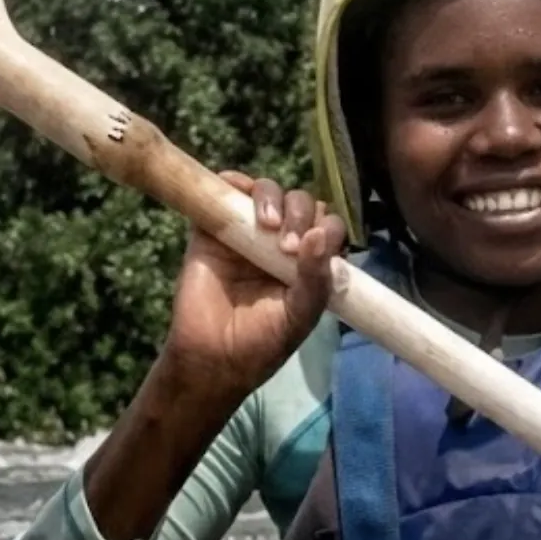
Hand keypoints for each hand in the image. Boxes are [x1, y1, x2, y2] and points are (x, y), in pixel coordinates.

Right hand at [162, 172, 345, 395]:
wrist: (213, 358)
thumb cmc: (263, 341)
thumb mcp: (301, 313)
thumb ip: (316, 277)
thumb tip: (320, 233)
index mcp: (309, 260)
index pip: (327, 225)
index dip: (328, 227)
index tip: (317, 245)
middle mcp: (280, 241)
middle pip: (300, 203)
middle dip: (301, 213)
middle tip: (290, 246)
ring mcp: (247, 232)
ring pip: (267, 191)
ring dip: (272, 198)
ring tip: (269, 225)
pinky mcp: (213, 228)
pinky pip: (224, 191)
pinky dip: (232, 181)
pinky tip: (238, 191)